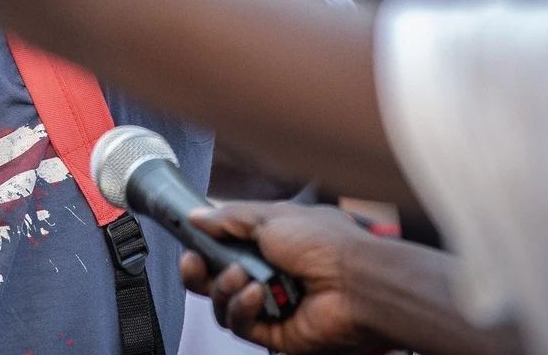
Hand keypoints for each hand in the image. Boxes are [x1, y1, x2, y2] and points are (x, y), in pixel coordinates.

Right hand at [180, 201, 387, 353]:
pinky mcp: (274, 332)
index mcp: (270, 242)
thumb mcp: (270, 217)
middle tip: (195, 263)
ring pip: (222, 303)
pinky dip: (242, 308)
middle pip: (214, 279)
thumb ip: (228, 218)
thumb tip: (197, 215)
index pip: (223, 247)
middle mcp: (268, 273)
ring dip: (225, 288)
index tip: (189, 242)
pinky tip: (258, 295)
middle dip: (199, 272)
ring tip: (243, 277)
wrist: (358, 283)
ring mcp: (271, 304)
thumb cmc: (326, 245)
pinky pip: (239, 325)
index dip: (202, 246)